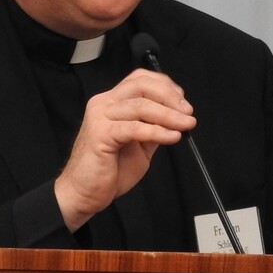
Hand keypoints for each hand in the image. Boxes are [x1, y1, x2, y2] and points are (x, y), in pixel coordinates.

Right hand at [54, 68, 195, 230]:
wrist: (84, 193)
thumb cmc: (107, 171)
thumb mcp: (138, 145)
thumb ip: (152, 128)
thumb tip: (176, 119)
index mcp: (111, 102)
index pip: (139, 79)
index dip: (165, 86)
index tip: (182, 100)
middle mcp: (103, 104)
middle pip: (141, 85)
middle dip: (170, 96)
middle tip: (188, 112)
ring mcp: (100, 117)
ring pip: (141, 105)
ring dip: (169, 115)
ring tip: (186, 124)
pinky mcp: (101, 134)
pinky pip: (135, 128)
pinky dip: (157, 131)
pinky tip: (172, 137)